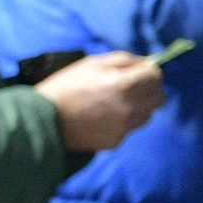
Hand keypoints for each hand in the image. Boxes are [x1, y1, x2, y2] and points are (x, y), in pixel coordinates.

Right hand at [36, 52, 165, 152]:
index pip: (156, 76)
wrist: (44, 120)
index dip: (149, 72)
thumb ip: (124, 61)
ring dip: (139, 107)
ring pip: (147, 114)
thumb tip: (147, 63)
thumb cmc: (66, 86)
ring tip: (115, 103)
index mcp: (125, 84)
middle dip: (149, 89)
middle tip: (132, 87)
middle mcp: (130, 107)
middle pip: (158, 97)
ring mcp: (125, 126)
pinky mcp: (117, 141)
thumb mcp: (93, 63)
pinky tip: (104, 118)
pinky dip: (123, 122)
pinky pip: (130, 128)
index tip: (140, 72)